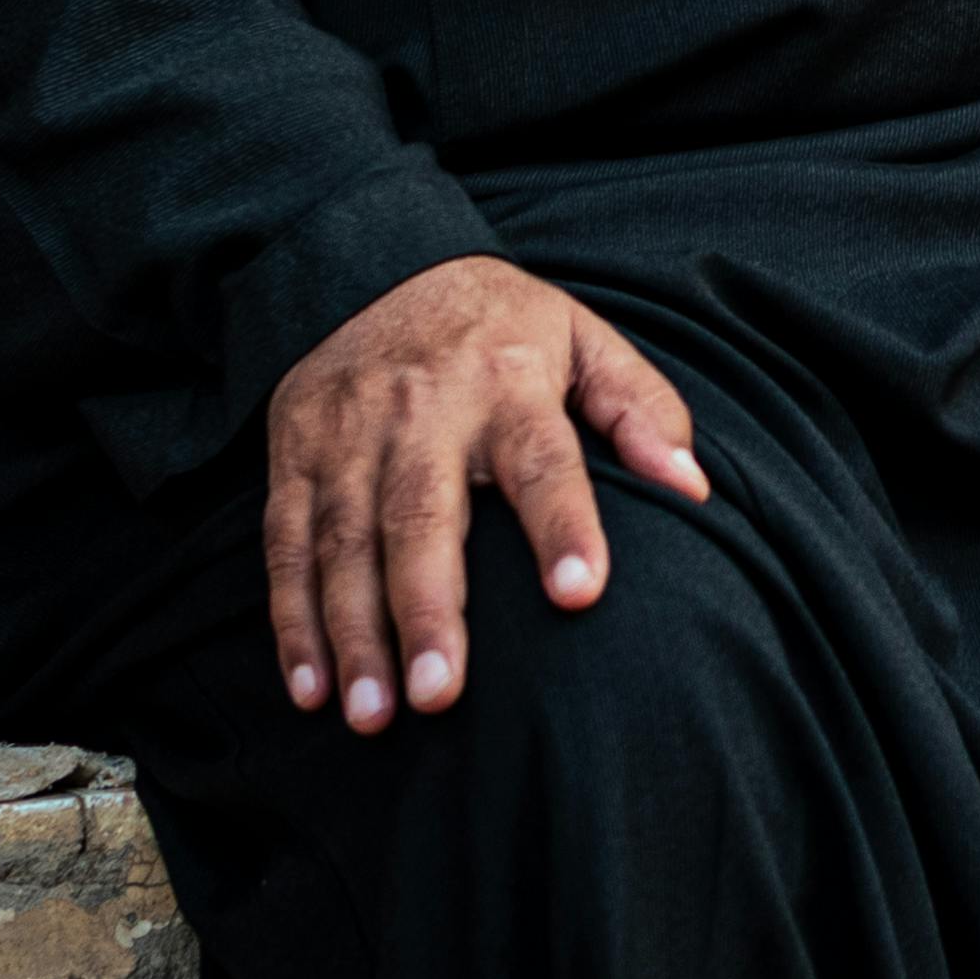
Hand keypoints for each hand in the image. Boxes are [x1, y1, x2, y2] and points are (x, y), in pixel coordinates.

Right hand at [262, 253, 711, 732]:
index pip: (542, 459)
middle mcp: (421, 411)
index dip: (563, 525)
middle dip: (427, 608)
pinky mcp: (295, 457)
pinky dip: (291, 620)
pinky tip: (311, 688)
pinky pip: (285, 545)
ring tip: (373, 715)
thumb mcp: (581, 337)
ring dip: (353, 634)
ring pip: (345, 542)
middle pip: (423, 515)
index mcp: (507, 382)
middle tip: (441, 696)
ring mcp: (348, 436)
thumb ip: (639, 408)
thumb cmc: (498, 326)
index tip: (582, 593)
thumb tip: (694, 486)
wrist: (370, 262)